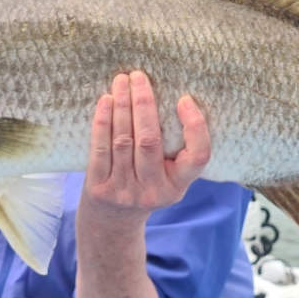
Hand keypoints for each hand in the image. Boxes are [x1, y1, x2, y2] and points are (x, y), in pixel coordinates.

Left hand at [81, 71, 210, 218]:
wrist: (112, 221)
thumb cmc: (145, 185)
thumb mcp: (168, 177)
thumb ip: (174, 148)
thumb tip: (170, 97)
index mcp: (177, 186)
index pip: (198, 156)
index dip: (195, 126)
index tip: (184, 99)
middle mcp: (154, 191)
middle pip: (150, 140)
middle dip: (143, 103)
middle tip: (139, 76)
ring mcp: (125, 192)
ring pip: (124, 140)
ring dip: (122, 106)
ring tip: (121, 81)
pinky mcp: (100, 188)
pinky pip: (101, 148)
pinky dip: (103, 121)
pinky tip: (105, 101)